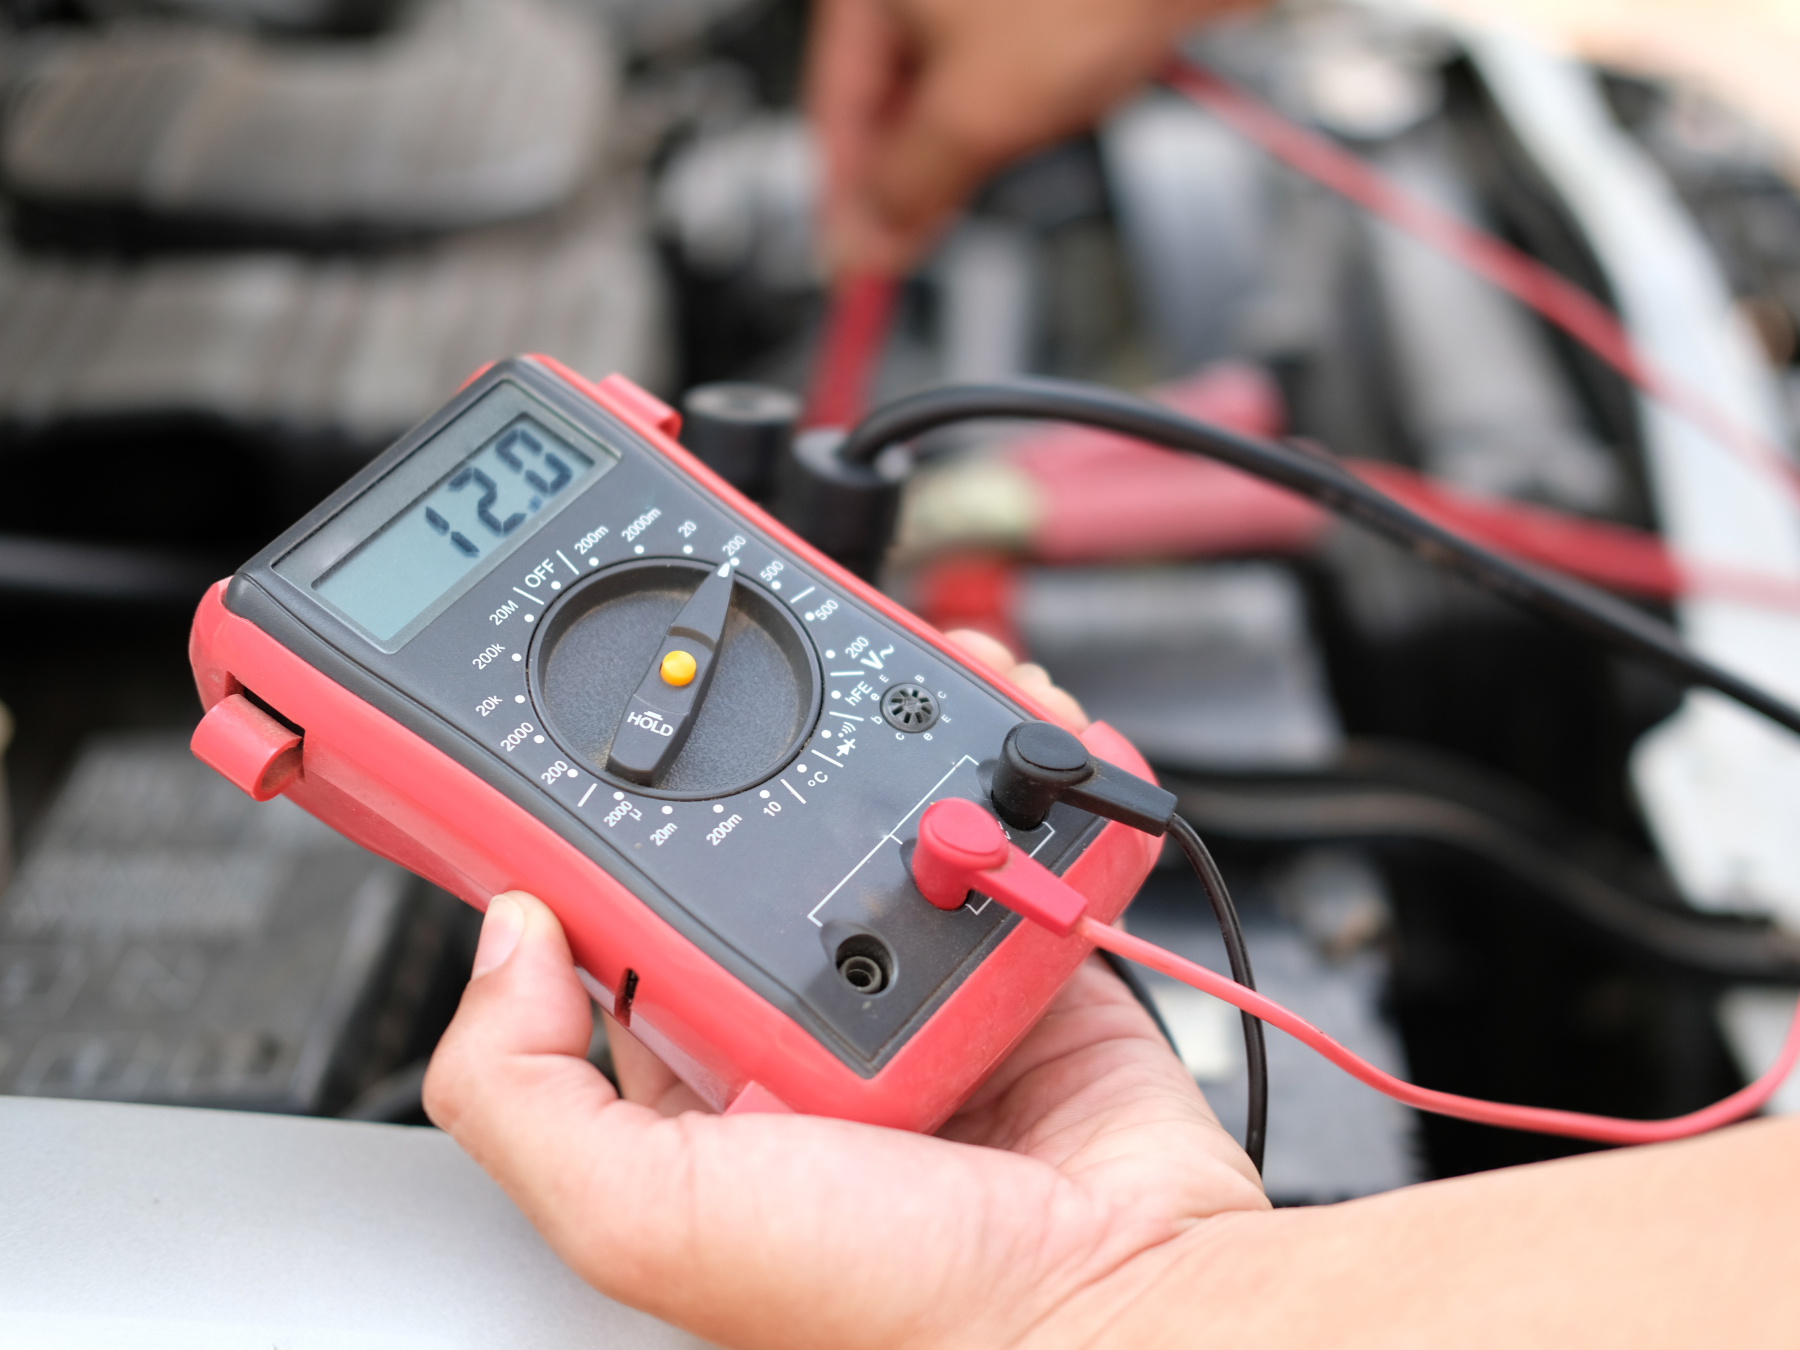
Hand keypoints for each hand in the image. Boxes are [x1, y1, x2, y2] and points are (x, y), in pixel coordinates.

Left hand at [424, 633, 1266, 1348]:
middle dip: (760, 757)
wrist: (1108, 1302)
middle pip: (762, 846)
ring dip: (891, 739)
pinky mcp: (1025, 955)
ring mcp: (922, 981)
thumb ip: (524, 1096)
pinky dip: (1010, 766)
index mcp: (703, 1077)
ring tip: (886, 678)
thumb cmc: (893, 1302)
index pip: (624, 923)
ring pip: (887, 822)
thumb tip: (500, 939)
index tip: (594, 731)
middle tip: (755, 683)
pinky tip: (997, 715)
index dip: (602, 827)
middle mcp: (809, 1024)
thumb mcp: (645, 1217)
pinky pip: (1011, 835)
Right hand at [808, 0, 1253, 274]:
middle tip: (906, 246)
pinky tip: (1018, 137)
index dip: (843, 202)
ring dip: (953, 151)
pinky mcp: (1026, 9)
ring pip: (939, 94)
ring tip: (967, 187)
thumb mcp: (974, 112)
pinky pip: (990, 76)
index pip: (833, 111)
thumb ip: (908, 186)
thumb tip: (865, 240)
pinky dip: (998, 117)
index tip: (852, 265)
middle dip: (902, 178)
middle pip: (884, 104)